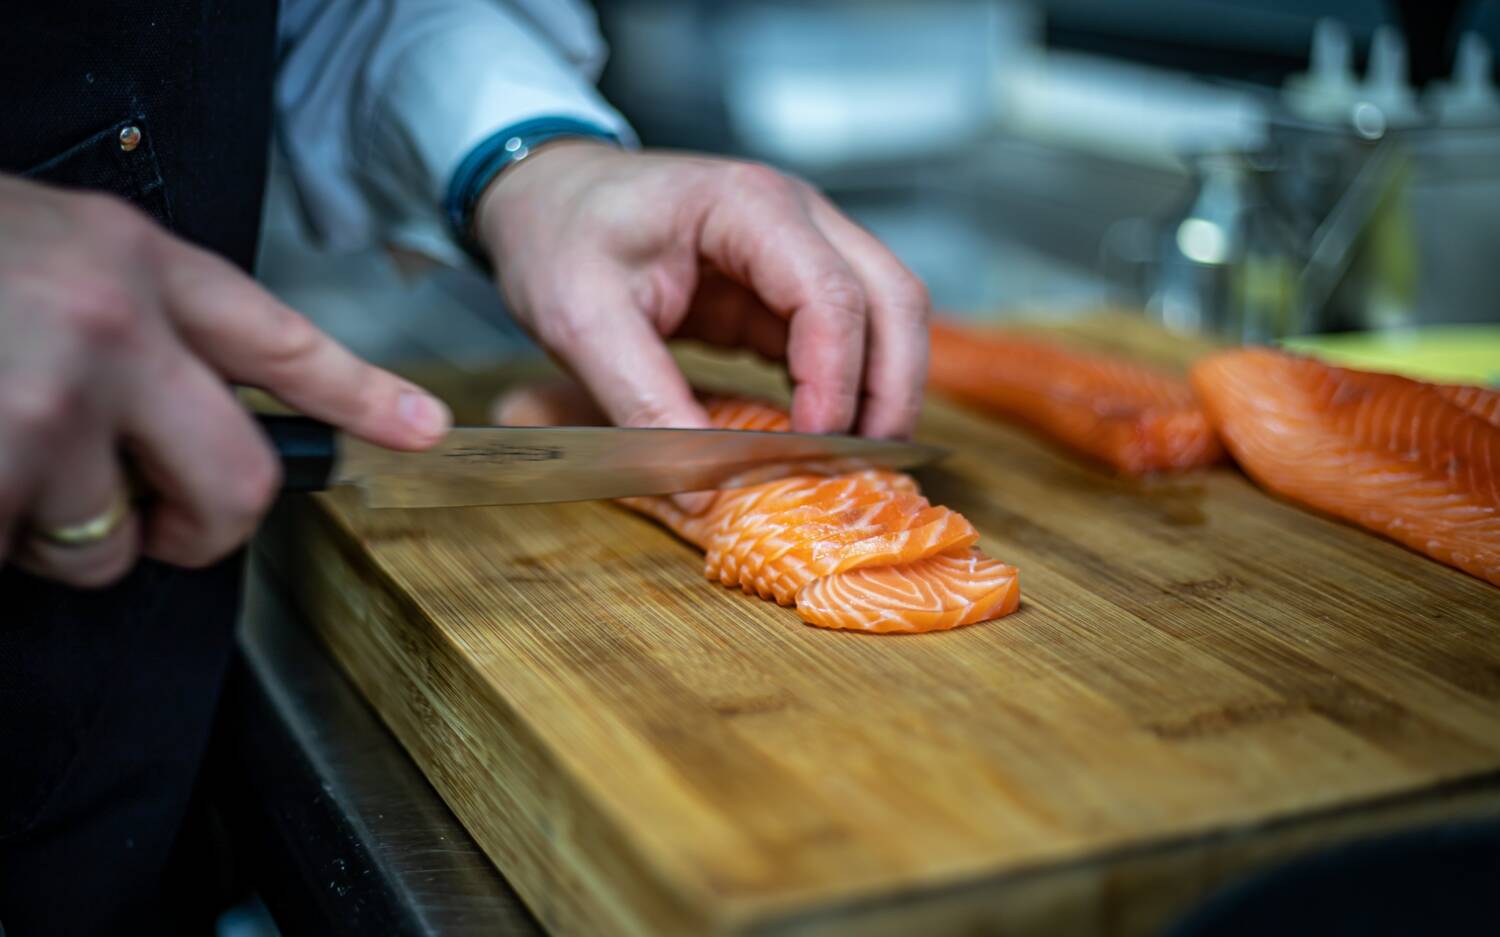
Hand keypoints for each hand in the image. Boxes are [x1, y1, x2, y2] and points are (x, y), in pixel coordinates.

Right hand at [0, 175, 450, 586]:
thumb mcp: (52, 248)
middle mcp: (118, 325)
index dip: (362, 395)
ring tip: (0, 462)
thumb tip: (179, 404)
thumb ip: (135, 313)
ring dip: (55, 533)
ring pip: (109, 542)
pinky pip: (20, 554)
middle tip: (152, 528)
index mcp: (135, 261)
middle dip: (200, 530)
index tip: (424, 429)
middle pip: (241, 482)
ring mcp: (57, 398)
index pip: (283, 340)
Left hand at [474, 143, 929, 438]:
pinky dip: (848, 389)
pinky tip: (822, 439)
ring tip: (854, 462)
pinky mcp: (789, 288)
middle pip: (893, 297)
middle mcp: (797, 217)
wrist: (547, 195)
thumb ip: (644, 404)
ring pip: (887, 316)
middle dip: (892, 387)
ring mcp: (803, 248)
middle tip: (868, 467)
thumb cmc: (560, 234)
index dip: (836, 379)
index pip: (831, 294)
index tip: (813, 447)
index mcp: (749, 207)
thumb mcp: (582, 322)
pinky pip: (846, 339)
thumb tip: (700, 492)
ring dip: (882, 389)